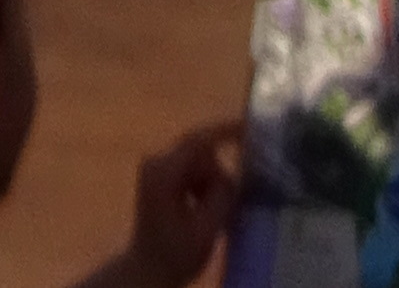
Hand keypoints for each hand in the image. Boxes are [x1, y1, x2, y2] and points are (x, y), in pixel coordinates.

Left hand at [121, 120, 239, 286]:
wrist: (148, 269)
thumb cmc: (175, 253)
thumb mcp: (205, 229)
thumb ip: (221, 198)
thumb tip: (234, 176)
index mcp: (163, 170)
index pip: (197, 141)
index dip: (224, 131)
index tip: (249, 128)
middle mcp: (157, 161)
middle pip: (200, 153)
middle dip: (218, 175)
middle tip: (230, 204)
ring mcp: (157, 168)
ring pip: (198, 163)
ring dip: (212, 185)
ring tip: (214, 216)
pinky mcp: (161, 177)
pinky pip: (191, 171)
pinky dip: (204, 188)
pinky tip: (205, 212)